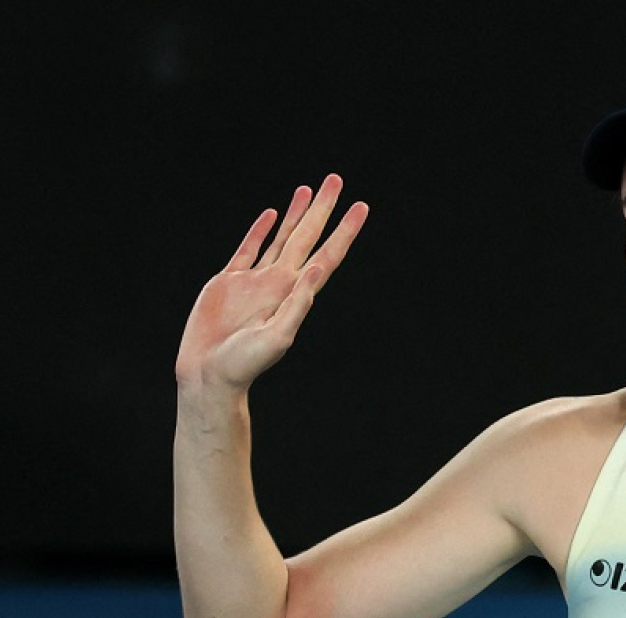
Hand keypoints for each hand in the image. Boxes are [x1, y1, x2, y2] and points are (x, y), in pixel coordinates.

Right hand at [175, 173, 368, 392]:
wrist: (208, 374)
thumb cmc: (244, 364)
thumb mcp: (277, 337)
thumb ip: (298, 304)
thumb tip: (317, 269)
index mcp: (295, 294)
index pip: (327, 255)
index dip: (345, 231)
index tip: (361, 207)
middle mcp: (279, 283)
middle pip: (307, 236)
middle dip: (323, 209)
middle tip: (335, 179)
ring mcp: (255, 281)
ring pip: (281, 237)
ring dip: (296, 214)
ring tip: (308, 189)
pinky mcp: (229, 281)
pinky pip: (248, 248)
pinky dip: (261, 230)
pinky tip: (272, 215)